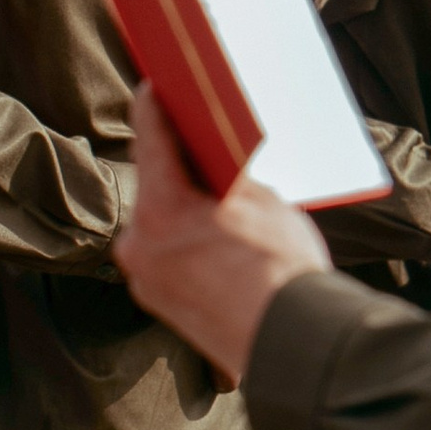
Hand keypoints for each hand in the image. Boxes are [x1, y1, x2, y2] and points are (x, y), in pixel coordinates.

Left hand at [118, 84, 328, 385]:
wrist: (292, 344)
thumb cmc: (283, 272)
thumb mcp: (263, 203)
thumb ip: (227, 178)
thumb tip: (215, 169)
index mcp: (161, 210)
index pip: (151, 140)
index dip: (154, 107)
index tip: (153, 85)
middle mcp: (138, 244)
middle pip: (153, 184)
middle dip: (176, 164)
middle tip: (195, 137)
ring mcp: (144, 277)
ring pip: (159, 222)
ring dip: (181, 206)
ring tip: (212, 191)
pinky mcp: (157, 301)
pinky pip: (166, 255)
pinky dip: (184, 240)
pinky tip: (212, 234)